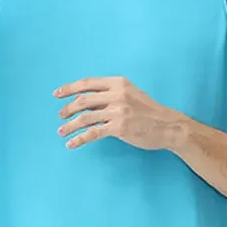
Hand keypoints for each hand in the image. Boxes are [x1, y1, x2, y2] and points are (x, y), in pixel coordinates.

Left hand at [55, 76, 185, 151]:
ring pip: (86, 117)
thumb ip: (110, 97)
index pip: (88, 83)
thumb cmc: (149, 113)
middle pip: (84, 99)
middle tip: (60, 116)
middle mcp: (117, 94)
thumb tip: (87, 104)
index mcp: (119, 83)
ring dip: (70, 125)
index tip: (57, 94)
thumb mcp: (130, 95)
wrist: (168, 126)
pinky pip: (93, 133)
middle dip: (68, 108)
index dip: (70, 88)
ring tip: (61, 131)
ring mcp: (118, 111)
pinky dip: (79, 139)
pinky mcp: (119, 128)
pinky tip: (71, 144)